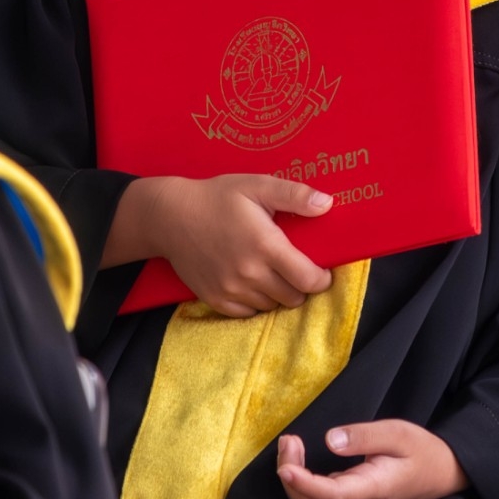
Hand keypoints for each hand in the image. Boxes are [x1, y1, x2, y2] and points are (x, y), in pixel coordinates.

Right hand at [127, 173, 334, 318]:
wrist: (171, 217)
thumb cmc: (217, 197)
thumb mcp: (257, 185)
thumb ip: (294, 195)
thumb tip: (327, 204)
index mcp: (266, 246)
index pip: (309, 280)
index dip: (322, 278)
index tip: (321, 269)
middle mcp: (250, 273)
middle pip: (293, 298)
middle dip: (300, 285)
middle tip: (295, 268)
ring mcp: (231, 290)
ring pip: (271, 306)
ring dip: (277, 293)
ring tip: (271, 272)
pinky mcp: (216, 300)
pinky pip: (247, 313)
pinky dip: (255, 301)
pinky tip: (251, 281)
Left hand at [277, 421, 467, 498]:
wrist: (444, 473)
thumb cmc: (423, 451)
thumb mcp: (398, 433)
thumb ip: (364, 436)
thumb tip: (330, 440)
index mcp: (373, 486)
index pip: (331, 495)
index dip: (304, 484)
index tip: (284, 467)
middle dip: (291, 477)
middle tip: (288, 441)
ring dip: (294, 479)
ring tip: (290, 445)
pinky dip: (304, 481)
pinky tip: (300, 459)